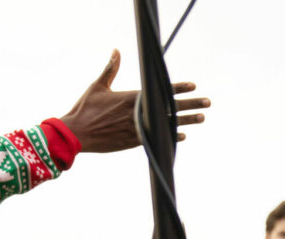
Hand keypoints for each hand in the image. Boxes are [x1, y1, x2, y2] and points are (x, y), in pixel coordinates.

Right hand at [60, 50, 208, 153]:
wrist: (76, 134)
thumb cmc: (85, 109)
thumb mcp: (98, 86)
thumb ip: (110, 69)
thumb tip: (116, 50)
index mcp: (131, 97)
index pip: (160, 91)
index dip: (178, 88)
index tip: (193, 85)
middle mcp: (137, 113)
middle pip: (170, 108)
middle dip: (191, 104)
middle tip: (207, 102)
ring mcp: (137, 128)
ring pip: (167, 124)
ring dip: (186, 121)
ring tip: (201, 118)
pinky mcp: (133, 141)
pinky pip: (156, 138)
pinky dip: (170, 137)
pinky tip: (181, 136)